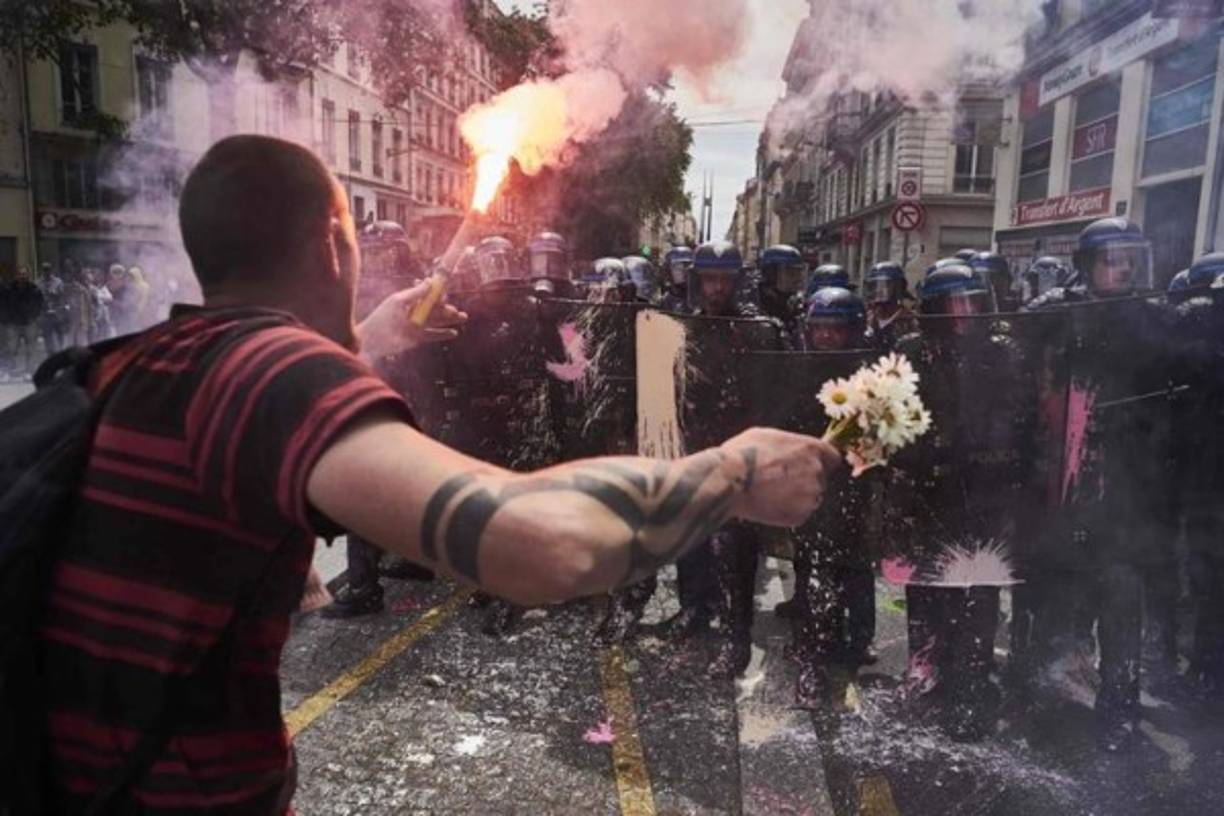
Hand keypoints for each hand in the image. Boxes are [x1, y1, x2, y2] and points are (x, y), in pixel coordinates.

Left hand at [358, 280, 467, 359]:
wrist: (371, 340)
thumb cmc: (382, 318)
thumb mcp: (398, 302)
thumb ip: (415, 293)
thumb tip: (429, 281)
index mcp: (410, 300)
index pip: (428, 295)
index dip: (439, 294)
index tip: (447, 294)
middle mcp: (415, 312)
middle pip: (436, 309)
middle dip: (448, 309)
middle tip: (457, 311)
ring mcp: (417, 325)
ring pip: (437, 321)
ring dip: (450, 320)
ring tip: (462, 318)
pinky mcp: (417, 338)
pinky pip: (434, 335)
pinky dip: (443, 334)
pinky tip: (454, 333)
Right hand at [721, 428, 842, 527]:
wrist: (731, 481)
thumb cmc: (743, 454)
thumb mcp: (767, 435)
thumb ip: (788, 444)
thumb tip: (789, 449)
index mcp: (811, 449)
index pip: (833, 457)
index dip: (822, 461)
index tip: (813, 465)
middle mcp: (816, 472)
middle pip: (821, 478)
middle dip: (805, 479)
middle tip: (780, 480)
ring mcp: (810, 495)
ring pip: (810, 497)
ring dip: (797, 496)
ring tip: (771, 493)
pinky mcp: (801, 515)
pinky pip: (799, 513)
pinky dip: (788, 511)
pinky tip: (769, 504)